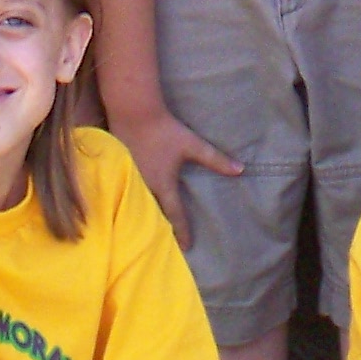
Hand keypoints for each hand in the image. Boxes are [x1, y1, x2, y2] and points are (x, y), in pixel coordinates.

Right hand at [112, 107, 239, 246]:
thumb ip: (216, 160)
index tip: (187, 247)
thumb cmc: (165, 130)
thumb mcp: (192, 145)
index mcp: (163, 184)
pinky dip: (130, 206)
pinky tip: (130, 211)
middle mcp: (144, 187)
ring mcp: (129, 181)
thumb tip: (241, 169)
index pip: (175, 215)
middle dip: (160, 231)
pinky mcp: (119, 173)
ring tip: (149, 234)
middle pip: (154, 216)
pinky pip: (126, 195)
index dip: (182, 231)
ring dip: (145, 220)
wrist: (133, 112)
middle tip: (166, 247)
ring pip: (137, 208)